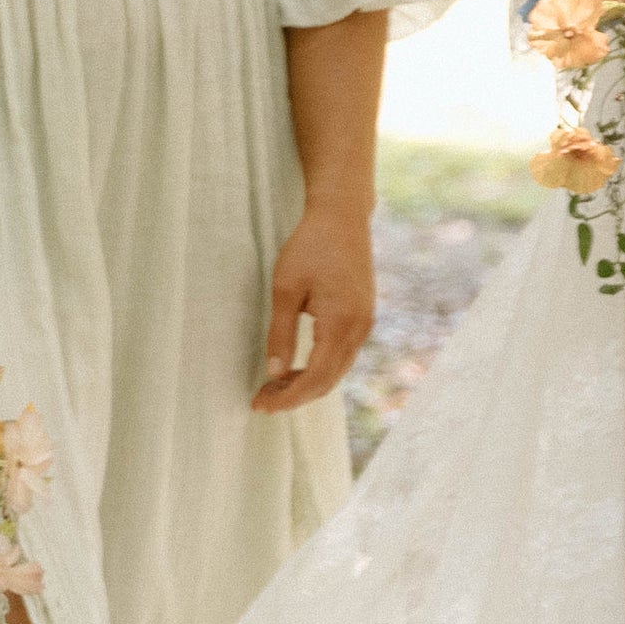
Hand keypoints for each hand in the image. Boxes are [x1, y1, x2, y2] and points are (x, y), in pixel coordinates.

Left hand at [252, 207, 373, 412]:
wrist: (342, 218)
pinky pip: (341, 356)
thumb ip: (281, 333)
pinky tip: (293, 369)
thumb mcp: (285, 289)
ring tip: (271, 388)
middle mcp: (359, 328)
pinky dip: (318, 369)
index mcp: (341, 323)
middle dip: (294, 397)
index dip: (288, 397)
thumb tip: (275, 373)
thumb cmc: (310, 247)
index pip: (316, 378)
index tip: (260, 405)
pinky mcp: (361, 318)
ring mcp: (364, 323)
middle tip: (260, 401)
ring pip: (336, 371)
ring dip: (305, 385)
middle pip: (328, 381)